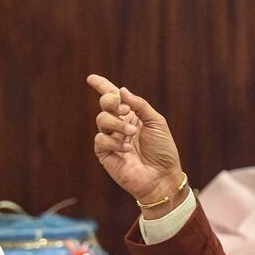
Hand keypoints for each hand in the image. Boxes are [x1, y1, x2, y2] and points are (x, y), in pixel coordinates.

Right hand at [87, 74, 185, 216]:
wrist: (162, 176)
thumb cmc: (163, 150)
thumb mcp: (157, 123)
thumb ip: (140, 105)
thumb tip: (122, 91)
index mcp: (133, 116)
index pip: (115, 98)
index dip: (103, 86)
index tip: (92, 78)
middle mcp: (120, 125)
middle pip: (105, 104)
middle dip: (112, 102)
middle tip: (125, 110)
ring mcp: (111, 139)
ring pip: (102, 119)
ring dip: (118, 123)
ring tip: (132, 133)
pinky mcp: (105, 153)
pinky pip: (101, 139)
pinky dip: (114, 141)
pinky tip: (127, 149)